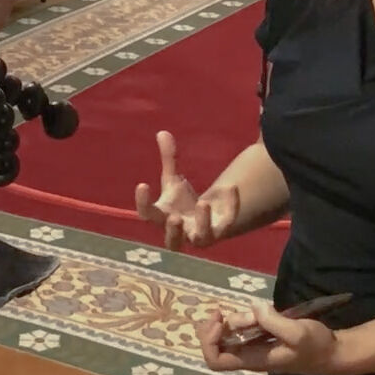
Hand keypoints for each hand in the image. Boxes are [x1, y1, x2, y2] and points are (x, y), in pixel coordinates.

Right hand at [134, 131, 237, 249]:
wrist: (206, 215)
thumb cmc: (182, 200)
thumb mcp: (173, 180)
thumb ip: (168, 159)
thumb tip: (162, 132)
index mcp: (162, 218)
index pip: (147, 215)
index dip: (142, 203)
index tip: (143, 184)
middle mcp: (179, 231)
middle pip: (171, 241)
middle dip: (173, 230)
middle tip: (175, 217)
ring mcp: (200, 235)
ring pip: (200, 239)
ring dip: (201, 222)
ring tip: (203, 202)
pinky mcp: (220, 232)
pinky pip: (226, 223)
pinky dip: (229, 206)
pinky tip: (231, 188)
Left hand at [196, 300, 341, 374]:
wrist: (332, 352)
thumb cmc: (315, 346)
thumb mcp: (297, 333)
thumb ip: (273, 322)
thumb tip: (254, 308)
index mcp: (254, 360)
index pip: (216, 361)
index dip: (210, 341)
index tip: (221, 322)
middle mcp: (249, 356)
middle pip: (215, 347)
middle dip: (216, 327)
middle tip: (226, 311)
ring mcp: (254, 348)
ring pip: (226, 336)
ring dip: (230, 320)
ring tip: (251, 311)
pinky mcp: (261, 338)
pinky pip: (240, 330)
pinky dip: (239, 319)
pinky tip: (254, 311)